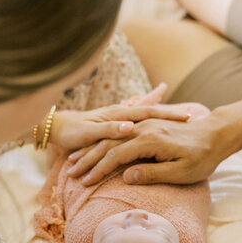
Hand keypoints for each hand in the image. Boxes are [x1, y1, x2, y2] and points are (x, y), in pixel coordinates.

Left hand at [50, 83, 191, 149]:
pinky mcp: (112, 126)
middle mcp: (120, 115)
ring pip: (139, 114)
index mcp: (119, 116)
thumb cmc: (69, 132)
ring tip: (178, 111)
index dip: (168, 113)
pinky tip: (152, 121)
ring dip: (154, 110)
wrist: (51, 126)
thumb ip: (109, 132)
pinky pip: (132, 120)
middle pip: (148, 109)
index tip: (189, 115)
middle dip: (168, 110)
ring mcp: (117, 119)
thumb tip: (129, 131)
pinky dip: (143, 114)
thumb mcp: (86, 133)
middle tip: (190, 112)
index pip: (149, 110)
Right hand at [67, 109, 232, 184]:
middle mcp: (144, 129)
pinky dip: (104, 143)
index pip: (116, 155)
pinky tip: (95, 150)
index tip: (85, 182)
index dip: (99, 170)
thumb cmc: (202, 157)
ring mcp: (146, 126)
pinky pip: (120, 133)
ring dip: (93, 150)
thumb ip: (153, 173)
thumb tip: (126, 176)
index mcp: (150, 140)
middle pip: (109, 145)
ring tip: (75, 162)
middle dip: (88, 160)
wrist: (218, 134)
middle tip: (72, 174)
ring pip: (112, 137)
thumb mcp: (181, 172)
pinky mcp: (148, 126)